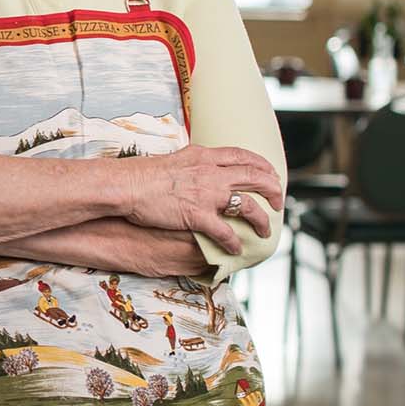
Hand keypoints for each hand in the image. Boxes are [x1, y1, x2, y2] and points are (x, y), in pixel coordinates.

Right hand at [123, 146, 284, 253]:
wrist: (125, 185)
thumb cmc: (142, 174)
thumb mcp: (174, 159)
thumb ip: (194, 164)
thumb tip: (201, 168)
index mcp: (204, 156)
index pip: (243, 155)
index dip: (262, 165)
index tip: (269, 174)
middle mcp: (211, 172)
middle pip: (256, 177)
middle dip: (273, 190)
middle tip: (278, 202)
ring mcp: (207, 194)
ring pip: (248, 206)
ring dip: (261, 221)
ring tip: (264, 231)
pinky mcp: (198, 215)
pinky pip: (226, 232)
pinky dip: (235, 243)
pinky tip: (237, 250)